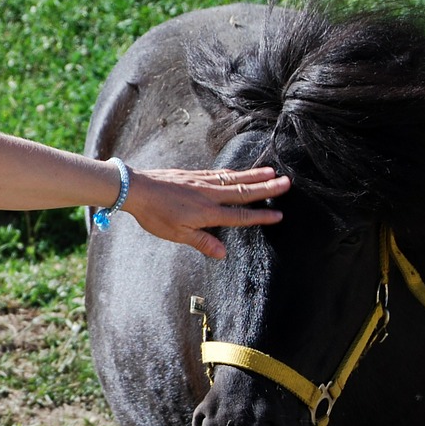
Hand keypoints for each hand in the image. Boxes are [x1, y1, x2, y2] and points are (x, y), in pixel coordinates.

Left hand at [120, 165, 289, 258]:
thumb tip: (223, 253)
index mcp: (207, 212)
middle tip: (287, 182)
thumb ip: (202, 242)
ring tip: (271, 172)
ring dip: (254, 175)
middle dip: (266, 188)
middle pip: (243, 191)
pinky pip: (219, 173)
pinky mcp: (193, 174)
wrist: (136, 188)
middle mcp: (209, 194)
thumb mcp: (177, 234)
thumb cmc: (155, 214)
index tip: (279, 215)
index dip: (260, 217)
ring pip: (233, 178)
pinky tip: (238, 172)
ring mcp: (201, 182)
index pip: (240, 216)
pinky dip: (234, 172)